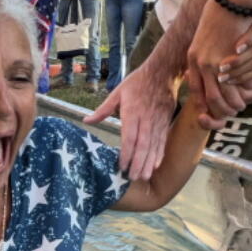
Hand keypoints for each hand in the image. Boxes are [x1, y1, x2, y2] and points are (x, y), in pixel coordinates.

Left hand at [85, 61, 178, 181]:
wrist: (163, 72)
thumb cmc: (138, 82)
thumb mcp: (118, 92)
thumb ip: (103, 109)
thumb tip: (86, 120)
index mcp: (132, 111)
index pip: (130, 137)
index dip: (126, 153)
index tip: (121, 166)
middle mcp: (146, 119)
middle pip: (143, 145)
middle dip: (138, 163)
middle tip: (132, 178)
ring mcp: (158, 122)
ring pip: (154, 146)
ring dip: (149, 163)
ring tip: (143, 177)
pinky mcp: (165, 123)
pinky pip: (162, 142)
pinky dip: (159, 155)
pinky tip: (155, 166)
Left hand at [185, 0, 251, 125]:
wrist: (229, 2)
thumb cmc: (220, 17)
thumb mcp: (205, 38)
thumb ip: (204, 55)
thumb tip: (206, 69)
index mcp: (192, 59)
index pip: (195, 89)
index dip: (204, 103)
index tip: (212, 111)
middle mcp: (198, 64)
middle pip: (207, 97)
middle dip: (219, 110)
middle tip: (231, 113)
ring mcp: (209, 63)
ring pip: (218, 96)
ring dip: (230, 105)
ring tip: (240, 106)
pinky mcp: (222, 61)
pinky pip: (228, 87)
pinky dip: (237, 95)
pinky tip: (244, 96)